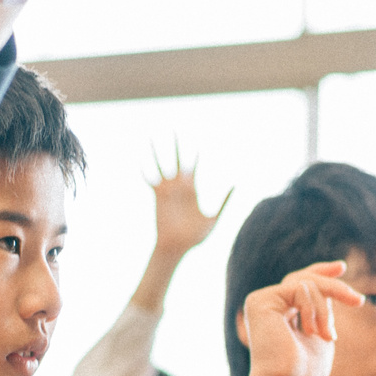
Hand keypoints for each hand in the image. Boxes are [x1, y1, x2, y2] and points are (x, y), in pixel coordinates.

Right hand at [150, 143, 227, 258]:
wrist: (177, 246)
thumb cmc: (195, 237)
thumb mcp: (213, 219)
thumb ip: (224, 202)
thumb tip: (236, 186)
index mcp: (192, 190)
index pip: (192, 166)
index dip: (194, 154)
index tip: (196, 141)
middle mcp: (178, 186)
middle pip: (176, 159)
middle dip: (176, 145)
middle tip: (174, 129)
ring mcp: (167, 190)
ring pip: (161, 165)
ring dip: (156, 151)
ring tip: (152, 136)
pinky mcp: (157, 196)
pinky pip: (149, 180)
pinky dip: (145, 171)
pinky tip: (140, 161)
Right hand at [240, 262, 364, 375]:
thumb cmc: (304, 372)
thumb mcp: (321, 335)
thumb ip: (322, 312)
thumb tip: (332, 290)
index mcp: (280, 312)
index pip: (301, 283)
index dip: (321, 272)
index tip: (342, 267)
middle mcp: (268, 304)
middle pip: (305, 278)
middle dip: (333, 285)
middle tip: (357, 300)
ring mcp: (262, 301)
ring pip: (306, 283)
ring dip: (324, 310)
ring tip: (326, 335)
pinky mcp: (260, 301)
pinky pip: (299, 289)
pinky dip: (313, 309)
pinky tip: (312, 331)